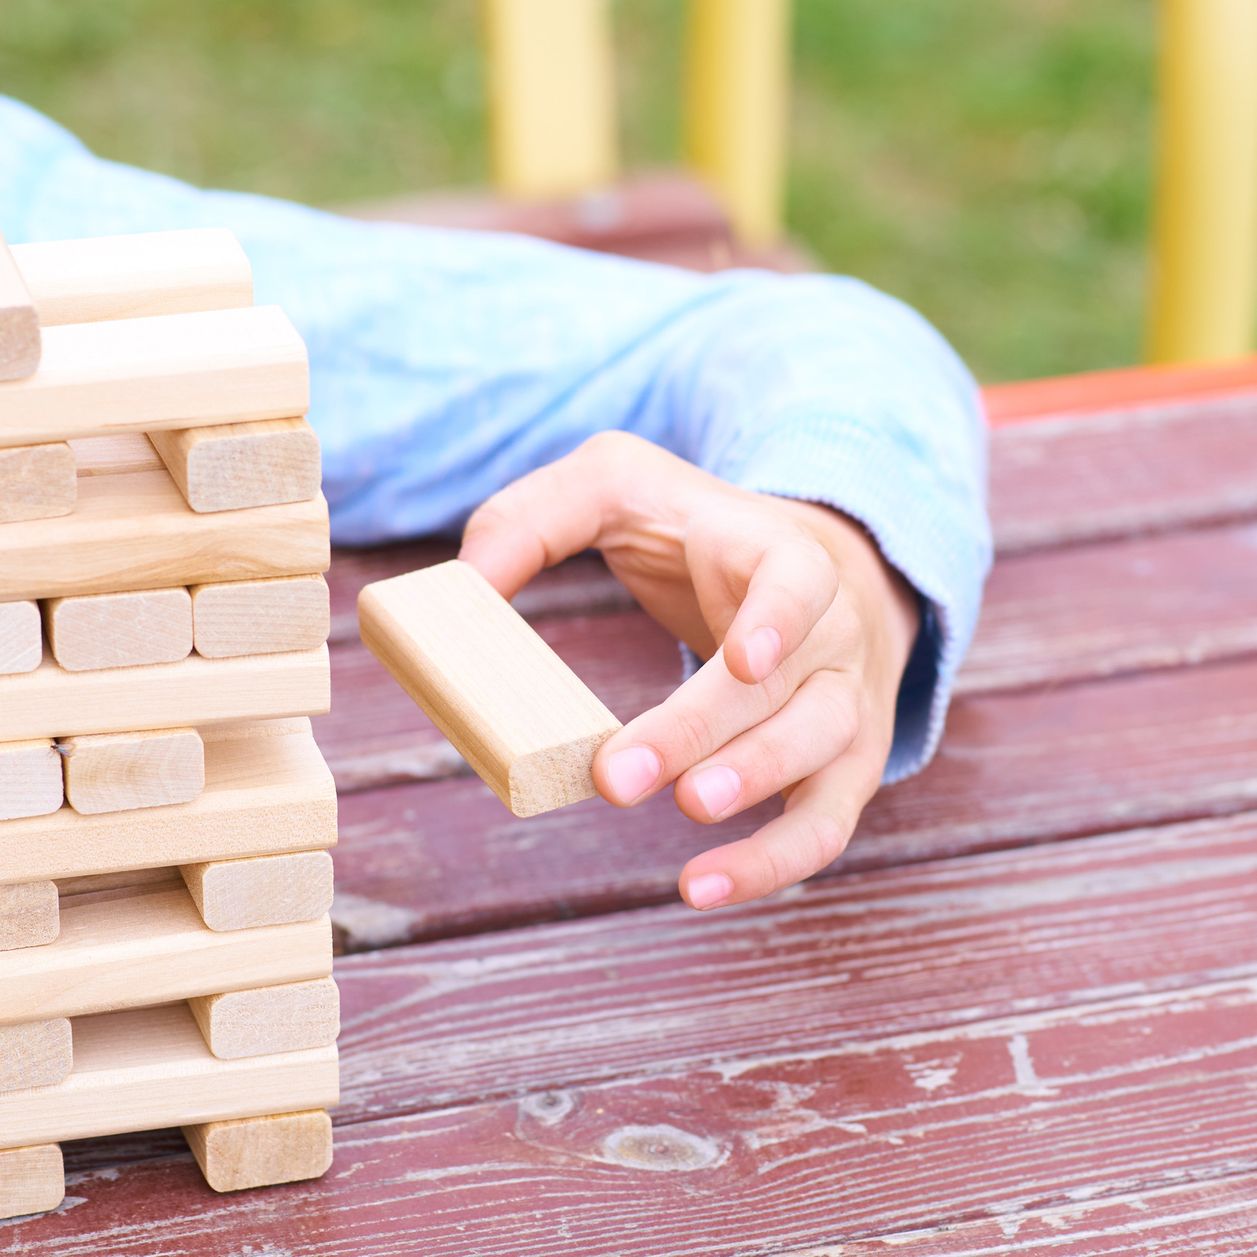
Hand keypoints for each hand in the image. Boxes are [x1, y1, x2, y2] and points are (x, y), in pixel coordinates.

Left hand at [459, 432, 919, 908]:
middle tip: (616, 778)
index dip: (780, 619)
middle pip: (788, 688)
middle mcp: (831, 634)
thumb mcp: (618, 485)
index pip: (798, 581)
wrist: (812, 571)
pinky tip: (702, 888)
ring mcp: (842, 703)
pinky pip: (825, 824)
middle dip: (704, 735)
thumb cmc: (698, 534)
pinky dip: (774, 863)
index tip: (742, 661)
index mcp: (782, 556)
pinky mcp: (839, 765)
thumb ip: (537, 518)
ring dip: (756, 795)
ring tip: (686, 832)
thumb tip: (465, 589)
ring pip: (822, 756)